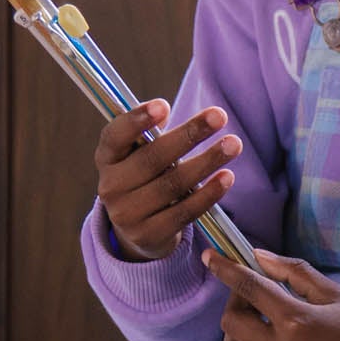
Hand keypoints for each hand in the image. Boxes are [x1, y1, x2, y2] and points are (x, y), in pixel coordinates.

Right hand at [98, 102, 241, 261]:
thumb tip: (166, 112)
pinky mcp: (149, 235)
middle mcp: (111, 186)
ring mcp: (128, 214)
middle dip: (189, 135)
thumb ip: (151, 134)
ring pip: (173, 184)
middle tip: (219, 116)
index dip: (136, 120)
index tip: (164, 105)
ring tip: (233, 144)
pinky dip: (208, 194)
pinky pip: (184, 211)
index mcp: (106, 158)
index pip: (115, 136)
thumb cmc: (145, 177)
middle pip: (152, 158)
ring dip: (207, 162)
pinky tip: (227, 177)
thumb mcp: (139, 154)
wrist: (138, 229)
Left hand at [204, 247, 339, 340]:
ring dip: (234, 335)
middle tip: (251, 297)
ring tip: (254, 326)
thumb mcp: (330, 291)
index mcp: (299, 321)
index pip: (249, 288)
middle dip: (235, 303)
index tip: (211, 257)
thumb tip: (256, 256)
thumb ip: (291, 271)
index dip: (225, 269)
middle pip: (232, 323)